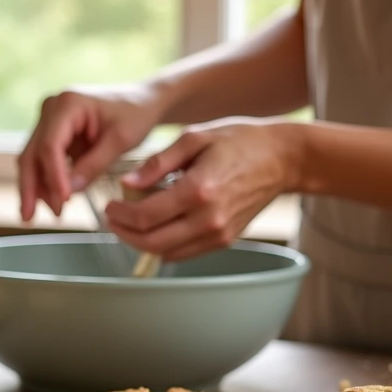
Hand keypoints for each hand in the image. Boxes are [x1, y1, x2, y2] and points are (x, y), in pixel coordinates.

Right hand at [17, 85, 164, 219]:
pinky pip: (44, 160)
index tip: (64, 200)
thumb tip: (69, 192)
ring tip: (55, 212)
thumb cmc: (136, 113)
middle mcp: (51, 109)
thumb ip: (94, 165)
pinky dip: (48, 180)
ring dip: (39, 187)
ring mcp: (49, 120)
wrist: (143, 101)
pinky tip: (55, 201)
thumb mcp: (121, 140)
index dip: (54, 176)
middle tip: (30, 217)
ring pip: (33, 159)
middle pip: (32, 153)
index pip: (51, 145)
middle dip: (31, 187)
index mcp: (68, 104)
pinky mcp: (54, 132)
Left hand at [104, 118, 306, 260]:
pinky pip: (183, 253)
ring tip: (128, 223)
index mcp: (198, 190)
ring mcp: (218, 233)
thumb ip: (157, 162)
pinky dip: (162, 245)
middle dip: (123, 233)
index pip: (144, 216)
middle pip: (151, 242)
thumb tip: (128, 183)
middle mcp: (208, 218)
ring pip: (166, 253)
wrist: (282, 159)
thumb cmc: (238, 141)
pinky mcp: (224, 240)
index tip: (109, 205)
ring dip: (140, 243)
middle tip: (112, 218)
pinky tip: (154, 227)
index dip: (119, 214)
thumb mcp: (194, 138)